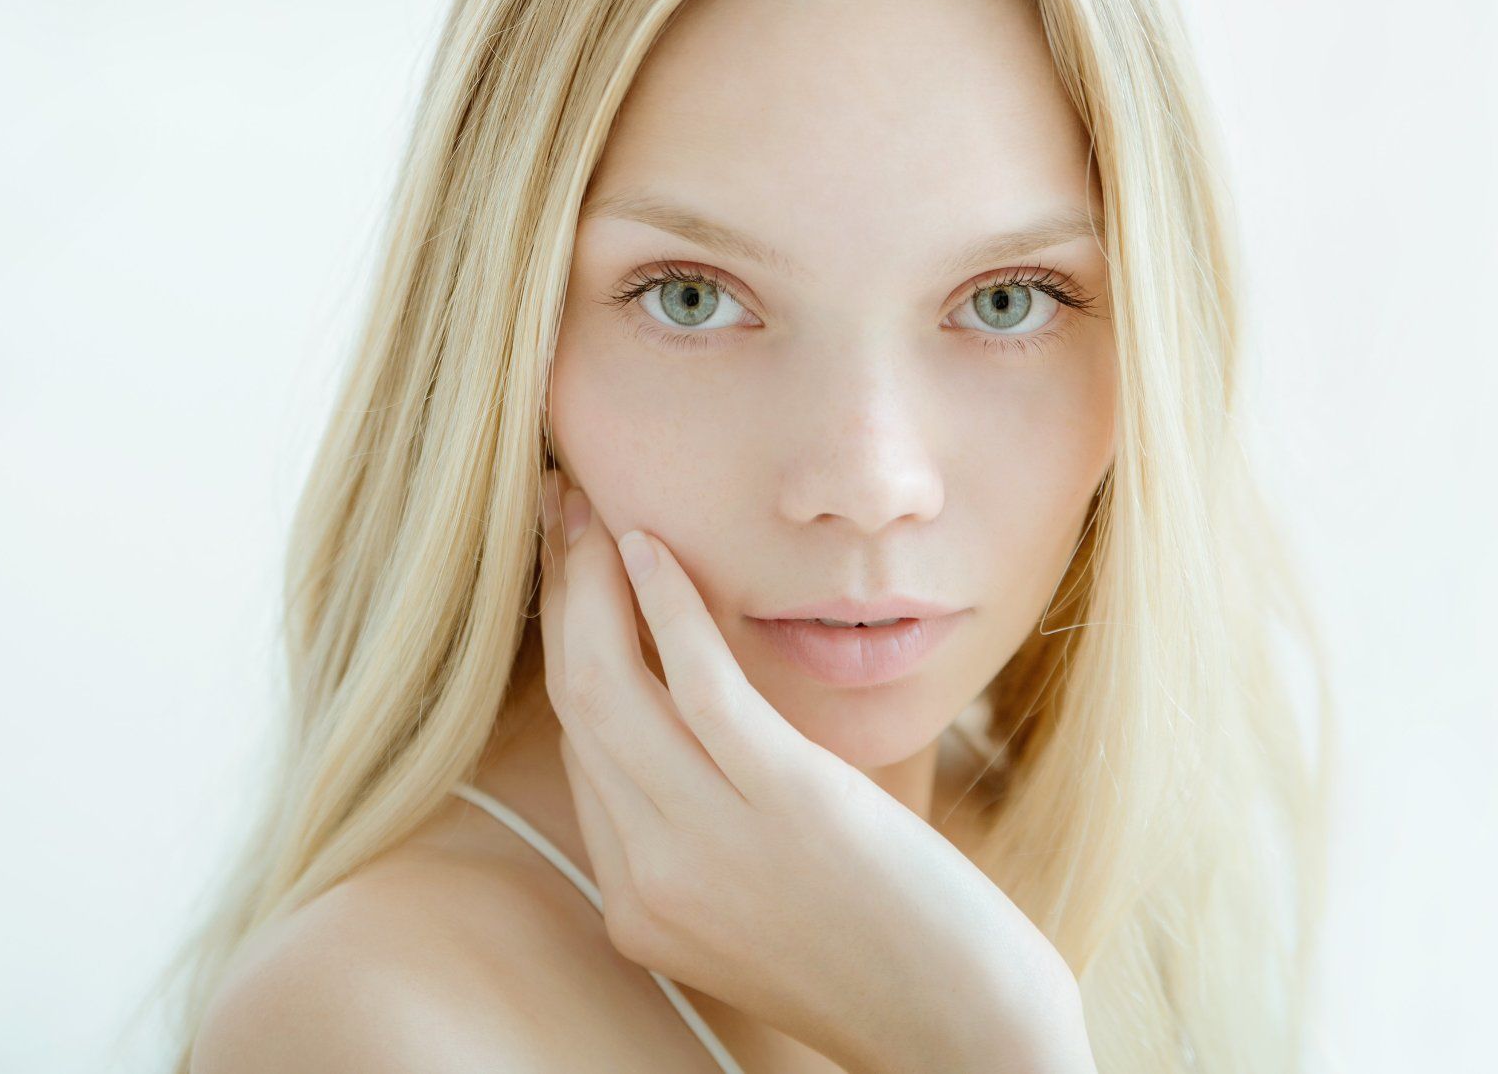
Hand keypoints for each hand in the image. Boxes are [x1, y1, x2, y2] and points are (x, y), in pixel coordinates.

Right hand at [536, 469, 1090, 1073]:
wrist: (971, 1037)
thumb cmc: (888, 962)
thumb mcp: (760, 905)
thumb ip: (703, 833)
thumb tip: (687, 728)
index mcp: (639, 906)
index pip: (581, 751)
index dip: (567, 648)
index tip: (572, 575)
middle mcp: (651, 877)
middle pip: (575, 703)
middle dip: (557, 594)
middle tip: (561, 512)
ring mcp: (708, 844)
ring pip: (607, 684)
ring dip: (591, 579)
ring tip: (590, 508)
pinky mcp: (785, 802)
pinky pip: (695, 682)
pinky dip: (663, 603)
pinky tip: (650, 547)